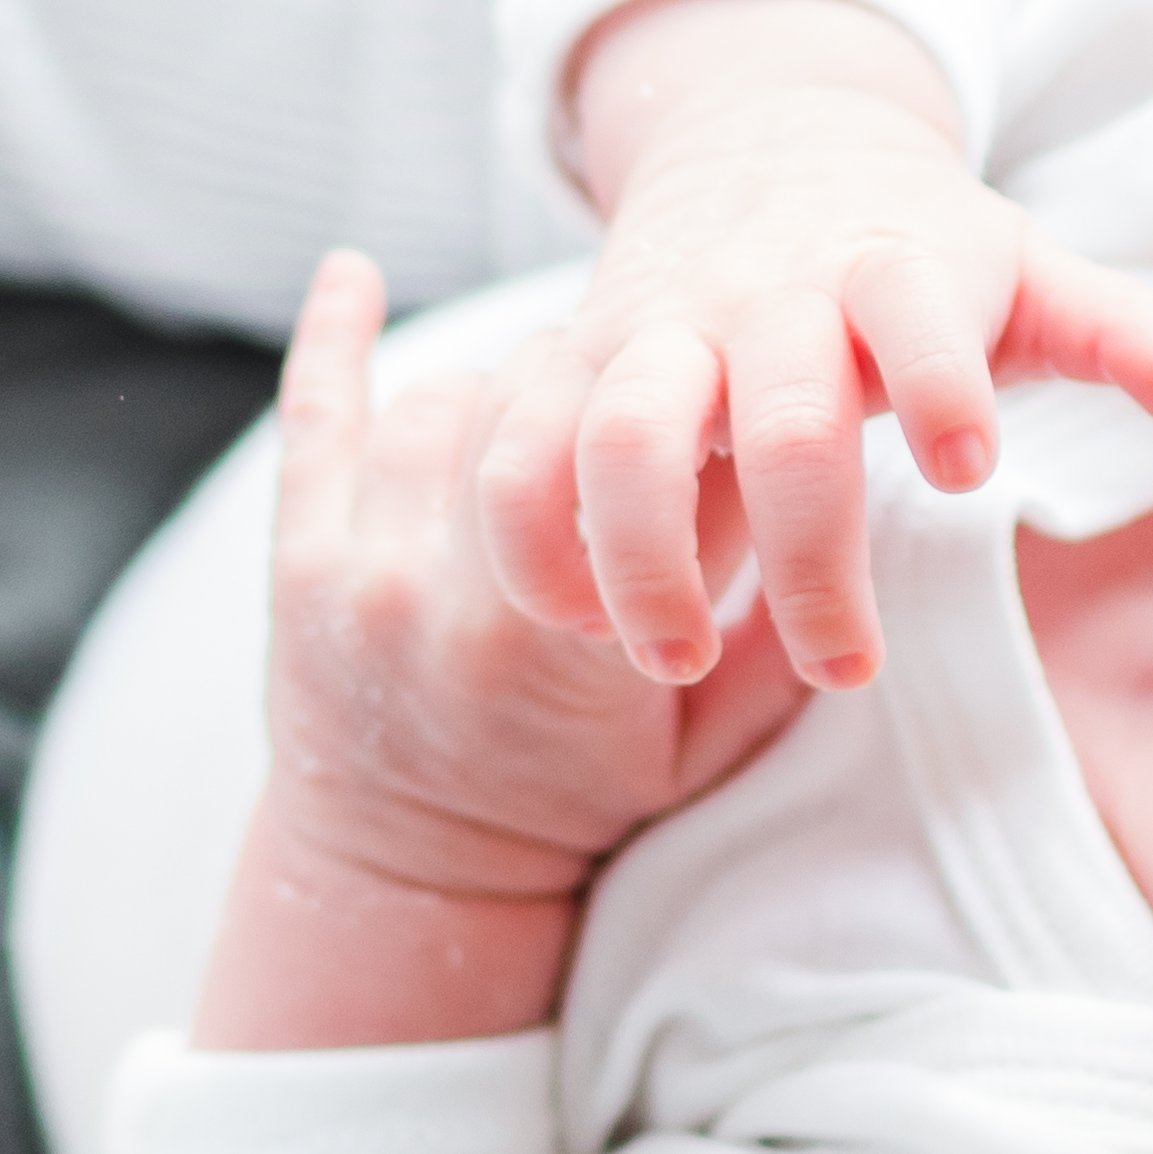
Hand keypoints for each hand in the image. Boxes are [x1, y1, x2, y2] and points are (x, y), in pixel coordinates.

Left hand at [214, 256, 811, 1060]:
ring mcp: (356, 575)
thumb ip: (776, 646)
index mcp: (549, 649)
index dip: (682, 419)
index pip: (621, 462)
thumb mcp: (704, 747)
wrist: (414, 881)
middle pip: (528, 410)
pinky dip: (335, 337)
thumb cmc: (581, 805)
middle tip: (643, 388)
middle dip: (596, 392)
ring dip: (506, 384)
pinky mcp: (296, 562)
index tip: (720, 404)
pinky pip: (314, 419)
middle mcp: (439, 602)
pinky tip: (354, 272)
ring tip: (563, 393)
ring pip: (441, 401)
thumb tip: (857, 513)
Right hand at [509, 0, 1152, 691]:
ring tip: (681, 661)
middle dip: (809, 551)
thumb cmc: (915, 252)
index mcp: (888, 265)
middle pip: (776, 418)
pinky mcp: (571, 364)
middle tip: (850, 666)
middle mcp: (763, 294)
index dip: (942, 384)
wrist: (762, 147)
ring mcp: (655, 327)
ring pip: (620, 435)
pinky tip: (576, 623)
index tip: (970, 474)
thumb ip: (1117, 333)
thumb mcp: (1020, 273)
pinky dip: (531, 541)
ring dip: (643, 559)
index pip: (913, 312)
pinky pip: (519, 453)